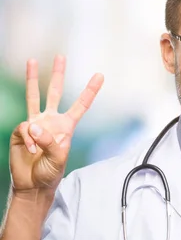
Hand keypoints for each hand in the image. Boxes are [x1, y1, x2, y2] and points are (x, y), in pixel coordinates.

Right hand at [9, 55, 103, 197]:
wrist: (32, 183)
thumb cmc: (50, 172)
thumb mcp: (58, 159)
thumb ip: (49, 142)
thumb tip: (35, 125)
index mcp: (66, 127)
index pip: (80, 105)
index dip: (90, 90)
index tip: (100, 75)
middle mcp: (51, 121)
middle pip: (55, 93)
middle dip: (58, 75)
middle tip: (60, 56)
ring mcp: (34, 124)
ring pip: (34, 96)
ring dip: (32, 78)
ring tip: (32, 60)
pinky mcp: (20, 130)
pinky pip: (24, 128)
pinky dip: (28, 139)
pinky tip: (30, 150)